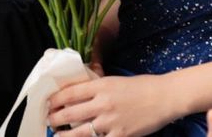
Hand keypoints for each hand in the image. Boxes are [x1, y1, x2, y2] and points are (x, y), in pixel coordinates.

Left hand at [48, 74, 173, 136]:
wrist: (163, 97)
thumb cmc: (140, 86)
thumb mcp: (115, 81)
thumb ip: (97, 88)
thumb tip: (78, 94)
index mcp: (101, 85)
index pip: (71, 92)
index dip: (55, 99)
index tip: (47, 102)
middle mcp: (103, 102)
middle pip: (71, 112)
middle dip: (55, 118)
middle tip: (48, 120)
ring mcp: (111, 121)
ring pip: (80, 131)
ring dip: (65, 135)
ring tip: (56, 135)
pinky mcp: (120, 135)